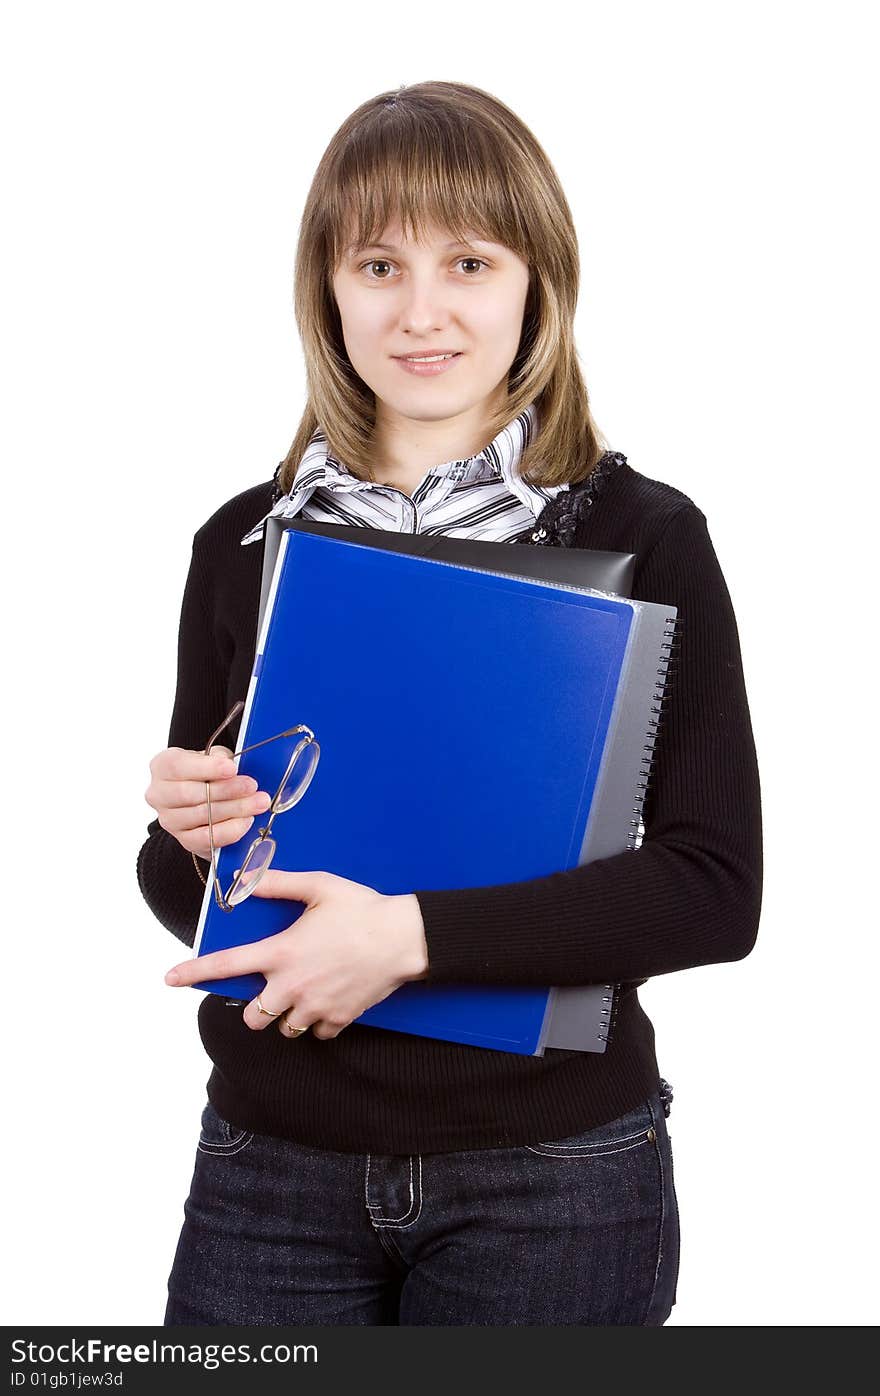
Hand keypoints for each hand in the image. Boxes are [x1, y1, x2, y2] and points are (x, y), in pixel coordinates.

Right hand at [144, 744, 271, 858]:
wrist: (203, 800)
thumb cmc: (207, 774)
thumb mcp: (213, 757)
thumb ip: (221, 759)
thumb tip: (234, 767)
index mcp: (162, 766)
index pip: (178, 766)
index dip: (207, 768)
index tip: (232, 768)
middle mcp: (159, 794)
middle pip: (190, 794)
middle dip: (226, 790)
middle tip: (251, 786)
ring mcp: (169, 820)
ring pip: (201, 816)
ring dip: (235, 809)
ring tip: (257, 802)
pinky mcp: (184, 840)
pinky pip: (207, 837)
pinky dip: (230, 829)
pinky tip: (246, 820)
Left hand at [164, 869, 428, 1039]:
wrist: (405, 938)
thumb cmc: (362, 909)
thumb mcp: (319, 887)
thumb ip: (278, 885)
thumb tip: (244, 882)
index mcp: (282, 953)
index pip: (227, 965)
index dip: (194, 972)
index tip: (169, 979)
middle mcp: (292, 986)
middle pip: (253, 1017)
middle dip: (258, 1007)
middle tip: (274, 989)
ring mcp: (315, 1006)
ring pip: (284, 1029)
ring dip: (288, 1016)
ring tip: (307, 992)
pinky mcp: (339, 1019)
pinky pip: (317, 1034)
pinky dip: (318, 1022)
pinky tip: (330, 999)